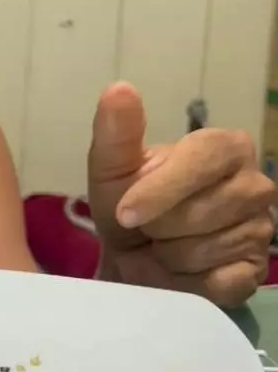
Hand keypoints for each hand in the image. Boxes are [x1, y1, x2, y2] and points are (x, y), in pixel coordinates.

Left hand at [87, 82, 275, 306]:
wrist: (131, 259)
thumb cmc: (127, 206)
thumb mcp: (110, 170)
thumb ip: (116, 133)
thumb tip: (118, 89)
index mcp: (225, 147)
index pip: (205, 159)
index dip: (161, 190)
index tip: (125, 212)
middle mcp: (255, 184)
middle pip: (202, 211)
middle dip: (158, 227)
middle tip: (148, 228)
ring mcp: (261, 229)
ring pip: (206, 249)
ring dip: (167, 255)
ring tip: (162, 246)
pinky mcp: (255, 271)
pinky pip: (219, 282)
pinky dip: (186, 282)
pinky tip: (181, 271)